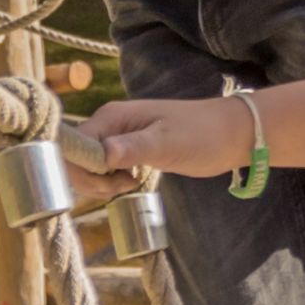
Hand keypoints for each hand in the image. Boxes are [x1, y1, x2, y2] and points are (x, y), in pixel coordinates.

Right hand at [79, 95, 253, 181]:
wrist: (231, 135)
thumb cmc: (202, 134)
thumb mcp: (167, 144)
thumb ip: (134, 149)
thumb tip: (103, 154)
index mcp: (112, 117)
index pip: (73, 146)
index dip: (81, 171)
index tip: (109, 184)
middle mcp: (109, 125)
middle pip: (76, 159)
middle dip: (91, 181)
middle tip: (124, 187)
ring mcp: (118, 138)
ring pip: (89, 167)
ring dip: (101, 184)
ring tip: (131, 185)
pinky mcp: (129, 151)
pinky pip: (104, 170)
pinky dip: (111, 183)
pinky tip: (132, 184)